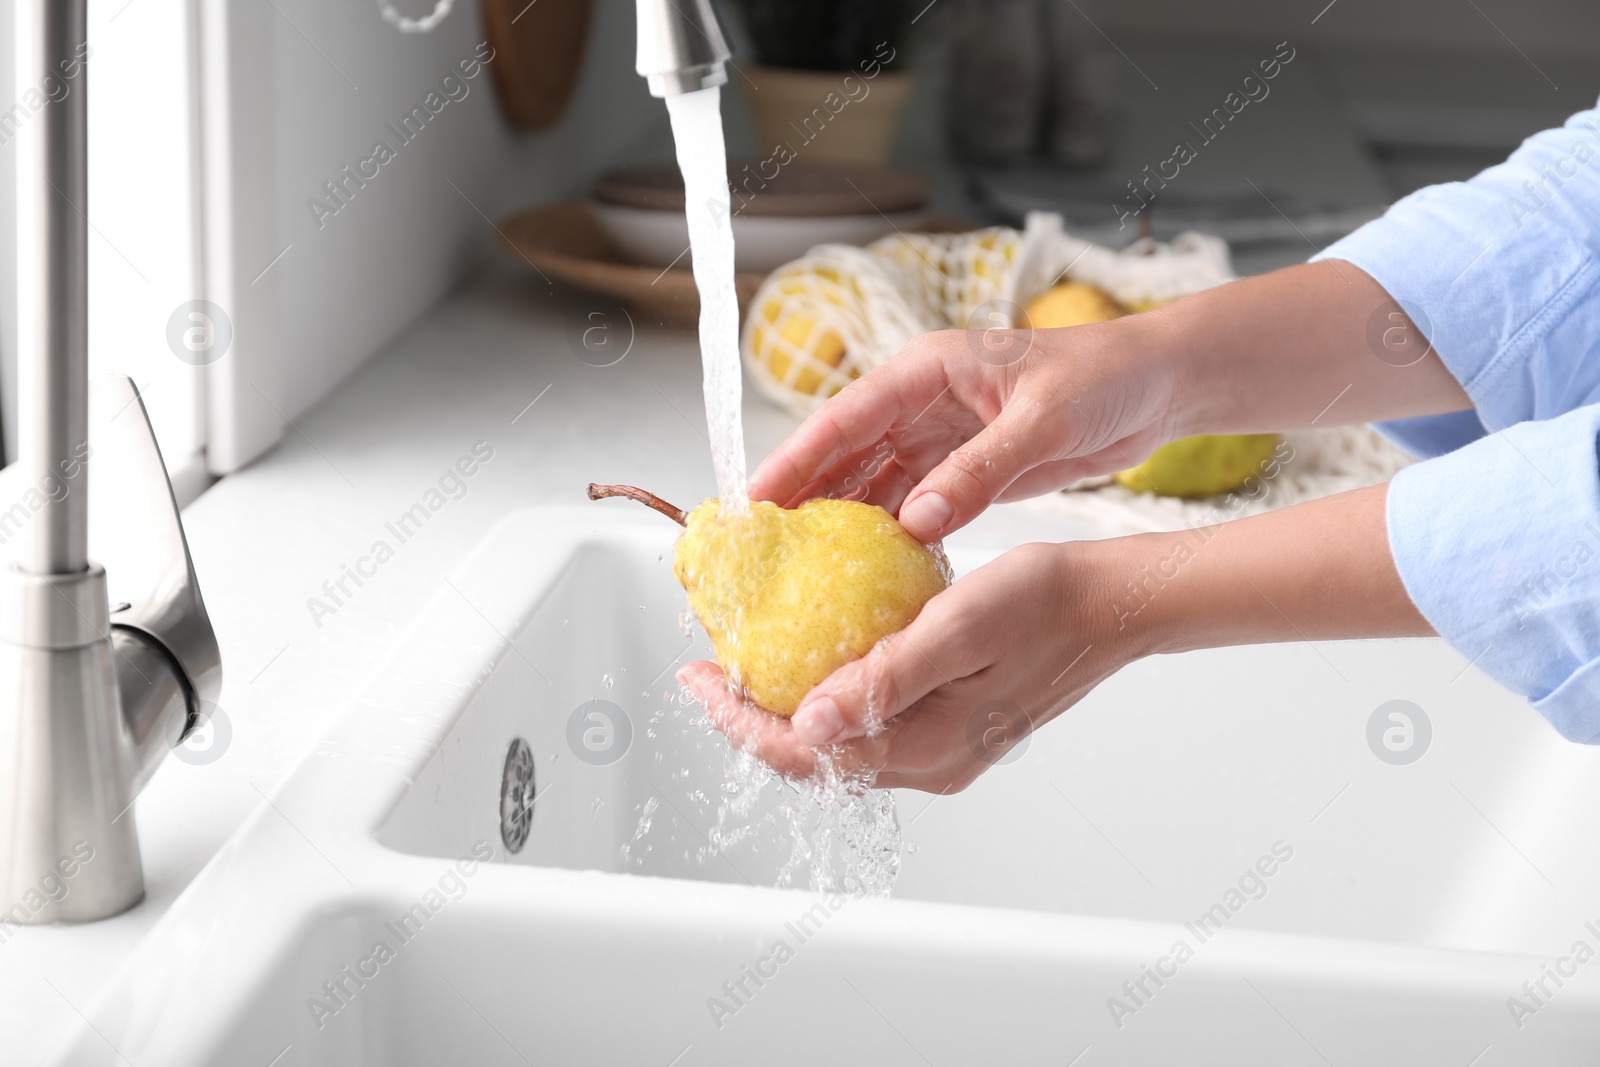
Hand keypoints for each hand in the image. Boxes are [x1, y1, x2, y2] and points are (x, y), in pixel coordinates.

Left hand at [680, 484, 1431, 793]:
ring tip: (747, 665)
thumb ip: (885, 680)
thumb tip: (807, 723)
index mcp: (926, 745)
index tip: (696, 678)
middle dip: (751, 717)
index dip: (739, 720)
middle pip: (814, 756)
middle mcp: (930, 760)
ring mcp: (944, 748)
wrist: (1114, 605)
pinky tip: (817, 655)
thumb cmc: (1048, 602)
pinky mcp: (955, 725)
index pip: (806, 752)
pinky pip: (873, 722)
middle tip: (706, 672)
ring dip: (786, 707)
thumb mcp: (960, 626)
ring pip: (841, 741)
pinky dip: (831, 695)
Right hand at [747, 323, 1180, 540]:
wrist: (1157, 387)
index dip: (795, 458)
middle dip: (803, 497)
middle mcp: (924, 402)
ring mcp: (942, 437)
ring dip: (843, 521)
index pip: (845, 416)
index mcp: (929, 369)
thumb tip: (915, 520)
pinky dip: (892, 535)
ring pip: (874, 483)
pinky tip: (868, 571)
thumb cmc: (1104, 378)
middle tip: (762, 548)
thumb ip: (979, 472)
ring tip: (802, 570)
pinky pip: (914, 504)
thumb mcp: (1042, 422)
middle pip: (846, 453)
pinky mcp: (965, 469)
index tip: (756, 499)